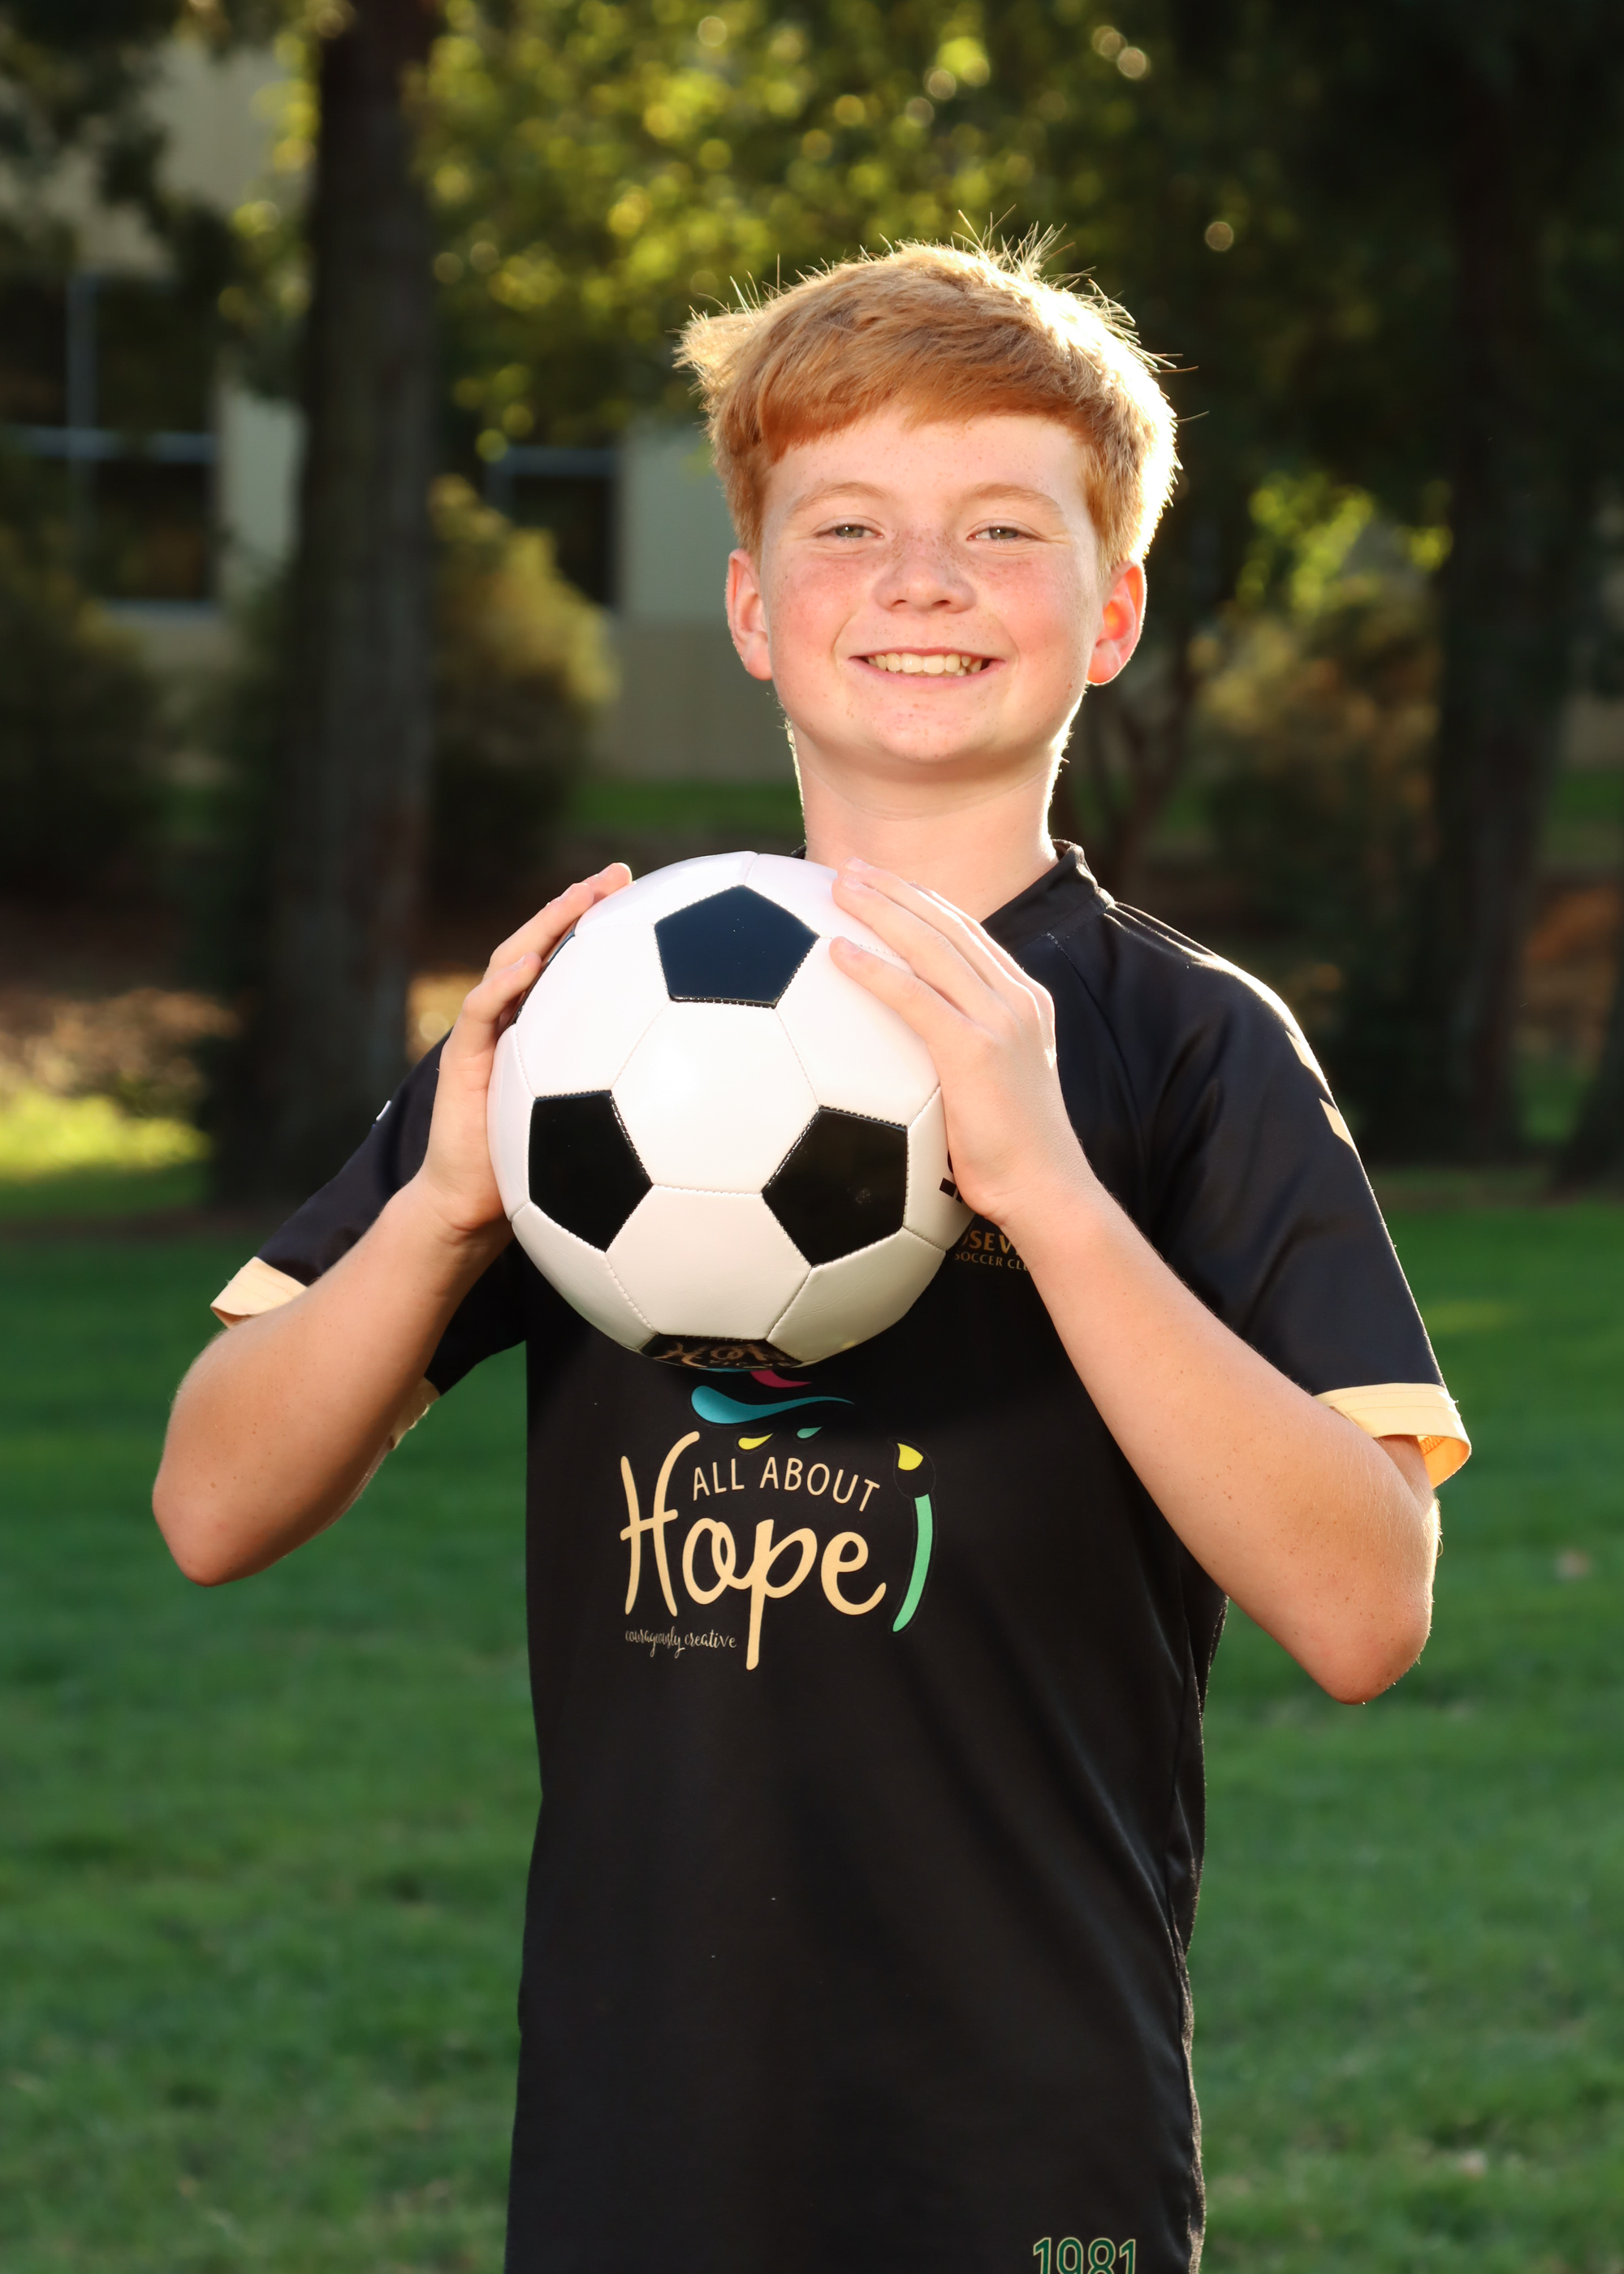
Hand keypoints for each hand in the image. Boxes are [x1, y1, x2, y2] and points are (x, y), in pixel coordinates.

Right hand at [414, 864, 631, 1242]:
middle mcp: (515, 1022)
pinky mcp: (461, 1059)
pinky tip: (534, 965)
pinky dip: (504, 985)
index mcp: (546, 1031)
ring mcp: (485, 1036)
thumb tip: (714, 1093)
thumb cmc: (540, 1178)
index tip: (652, 894)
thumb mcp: (603, 1137)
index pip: (574, 963)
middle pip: (544, 945)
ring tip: (578, 898)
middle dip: (578, 905)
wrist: (474, 1208)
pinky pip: (480, 1013)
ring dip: (543, 925)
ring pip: (510, 962)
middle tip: (620, 874)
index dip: (605, 926)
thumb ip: (637, 1106)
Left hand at [828, 858, 1088, 1232]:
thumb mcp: (994, 1093)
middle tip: (849, 867)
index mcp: (1024, 1002)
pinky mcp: (975, 1050)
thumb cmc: (1012, 1159)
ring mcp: (1000, 1020)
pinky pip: (914, 997)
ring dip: (881, 908)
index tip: (882, 882)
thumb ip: (962, 1059)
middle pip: (948, 924)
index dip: (922, 901)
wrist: (1048, 1193)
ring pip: (931, 945)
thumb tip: (908, 1062)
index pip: (968, 934)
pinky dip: (874, 969)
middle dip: (896, 888)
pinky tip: (837, 951)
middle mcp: (1016, 999)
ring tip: (837, 885)